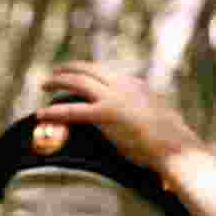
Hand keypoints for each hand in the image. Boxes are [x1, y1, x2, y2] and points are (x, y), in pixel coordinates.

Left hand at [37, 62, 206, 176]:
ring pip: (78, 82)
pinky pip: (72, 110)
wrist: (175, 147)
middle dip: (69, 69)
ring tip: (43, 85)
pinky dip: (54, 111)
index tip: (77, 74)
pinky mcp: (106, 114)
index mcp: (135, 85)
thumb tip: (140, 122)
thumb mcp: (156, 119)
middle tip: (54, 73)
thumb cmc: (169, 141)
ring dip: (58, 81)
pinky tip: (40, 114)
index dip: (88, 72)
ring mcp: (115, 98)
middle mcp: (124, 86)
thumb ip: (143, 114)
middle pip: (90, 70)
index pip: (106, 73)